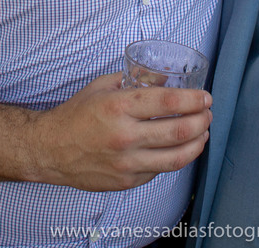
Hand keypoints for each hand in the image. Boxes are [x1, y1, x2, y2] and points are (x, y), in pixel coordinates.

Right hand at [27, 73, 211, 190]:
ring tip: (204, 134)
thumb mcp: (102, 87)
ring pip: (176, 157)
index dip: (194, 100)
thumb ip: (134, 81)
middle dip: (203, 121)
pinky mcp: (126, 181)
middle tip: (209, 114)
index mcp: (119, 107)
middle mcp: (125, 136)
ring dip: (197, 144)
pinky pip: (159, 171)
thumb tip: (165, 78)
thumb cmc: (76, 115)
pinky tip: (180, 149)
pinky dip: (174, 158)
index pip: (169, 102)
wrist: (49, 150)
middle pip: (179, 131)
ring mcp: (126, 162)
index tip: (205, 98)